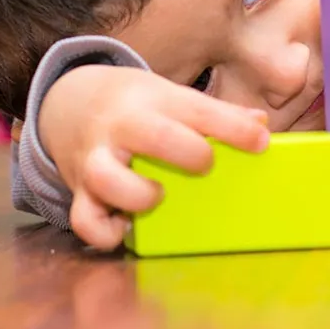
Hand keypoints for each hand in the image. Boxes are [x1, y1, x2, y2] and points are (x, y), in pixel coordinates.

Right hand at [39, 64, 270, 249]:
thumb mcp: (171, 95)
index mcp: (153, 100)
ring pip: (107, 178)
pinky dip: (106, 233)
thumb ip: (213, 112)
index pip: (197, 109)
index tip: (260, 142)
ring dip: (140, 195)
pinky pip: (85, 221)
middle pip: (154, 136)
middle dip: (189, 153)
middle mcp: (121, 127)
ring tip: (158, 196)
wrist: (70, 102)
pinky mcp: (78, 191)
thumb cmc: (137, 105)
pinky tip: (127, 226)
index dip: (234, 128)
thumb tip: (260, 124)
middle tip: (205, 165)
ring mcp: (95, 159)